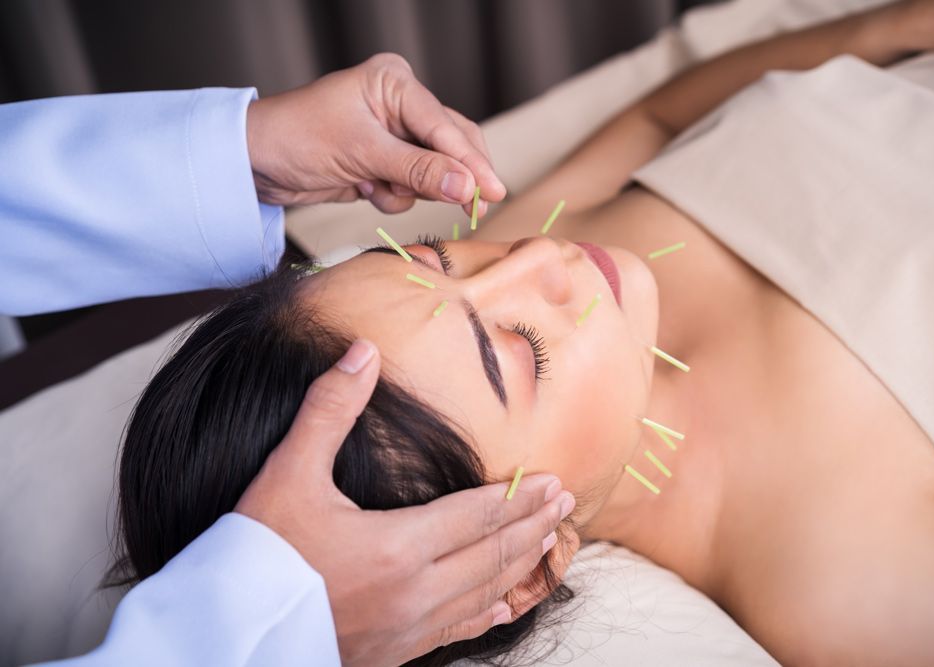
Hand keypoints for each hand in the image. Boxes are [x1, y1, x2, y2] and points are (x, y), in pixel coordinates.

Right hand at [234, 339, 574, 666]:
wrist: (224, 633)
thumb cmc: (257, 552)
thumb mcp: (288, 472)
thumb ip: (329, 409)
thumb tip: (362, 351)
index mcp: (397, 546)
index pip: (477, 515)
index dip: (517, 498)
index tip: (553, 481)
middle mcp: (414, 591)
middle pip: (492, 553)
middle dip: (532, 525)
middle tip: (566, 504)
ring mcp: (408, 628)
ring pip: (484, 592)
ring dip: (520, 563)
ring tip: (549, 541)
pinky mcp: (395, 652)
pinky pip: (458, 632)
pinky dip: (489, 612)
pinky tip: (504, 606)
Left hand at [245, 53, 505, 213]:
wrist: (254, 163)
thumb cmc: (297, 139)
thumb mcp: (362, 153)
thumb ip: (418, 170)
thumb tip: (466, 187)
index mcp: (395, 82)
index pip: (446, 127)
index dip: (472, 163)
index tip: (493, 192)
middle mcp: (400, 104)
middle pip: (451, 145)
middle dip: (449, 177)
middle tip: (475, 207)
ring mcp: (393, 134)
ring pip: (434, 171)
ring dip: (409, 188)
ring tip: (374, 185)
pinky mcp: (384, 162)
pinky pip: (411, 186)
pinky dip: (392, 195)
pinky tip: (363, 188)